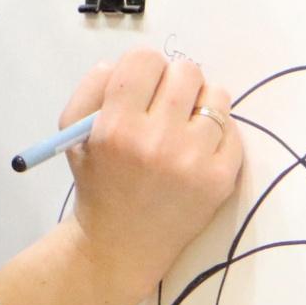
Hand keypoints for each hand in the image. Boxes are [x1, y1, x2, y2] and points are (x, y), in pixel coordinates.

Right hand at [59, 48, 243, 304]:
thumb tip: (124, 62)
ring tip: (183, 125)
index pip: (144, 60)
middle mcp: (157, 142)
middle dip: (173, 81)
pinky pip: (233, 128)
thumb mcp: (73, 134)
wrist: (122, 244)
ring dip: (199, 103)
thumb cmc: (99, 182)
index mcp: (116, 127)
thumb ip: (92, 87)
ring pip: (216, 94)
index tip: (142, 86)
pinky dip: (217, 132)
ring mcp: (194, 161)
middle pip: (186, 70)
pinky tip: (197, 148)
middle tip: (165, 104)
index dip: (143, 68)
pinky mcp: (221, 179)